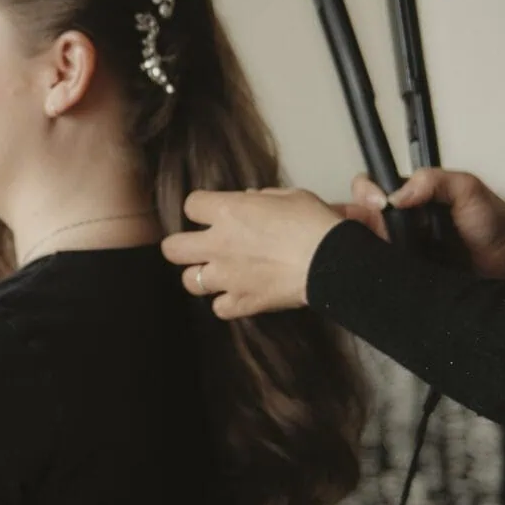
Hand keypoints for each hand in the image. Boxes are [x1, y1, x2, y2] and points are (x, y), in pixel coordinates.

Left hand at [162, 188, 343, 318]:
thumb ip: (261, 198)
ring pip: (189, 281)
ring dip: (201, 276)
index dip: (200, 207)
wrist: (332, 260)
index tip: (210, 211)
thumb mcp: (289, 196)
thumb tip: (249, 200)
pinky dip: (226, 303)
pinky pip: (218, 308)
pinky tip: (238, 294)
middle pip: (172, 248)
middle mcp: (218, 244)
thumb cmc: (313, 222)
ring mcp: (227, 277)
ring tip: (218, 273)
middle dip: (181, 246)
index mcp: (227, 211)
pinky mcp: (243, 302)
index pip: (190, 205)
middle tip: (198, 246)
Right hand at [347, 169, 504, 279]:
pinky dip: (380, 276)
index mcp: (407, 200)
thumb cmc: (493, 221)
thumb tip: (398, 194)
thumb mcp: (466, 188)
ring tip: (388, 252)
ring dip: (367, 251)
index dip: (364, 194)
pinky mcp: (408, 279)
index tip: (380, 203)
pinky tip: (389, 274)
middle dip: (355, 224)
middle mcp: (398, 226)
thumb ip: (434, 181)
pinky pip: (384, 277)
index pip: (367, 190)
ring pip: (364, 252)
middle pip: (356, 221)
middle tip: (378, 230)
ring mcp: (400, 254)